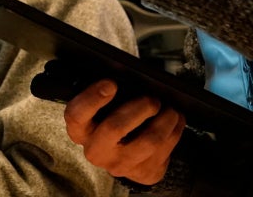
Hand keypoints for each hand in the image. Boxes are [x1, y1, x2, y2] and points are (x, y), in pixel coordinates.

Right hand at [64, 80, 185, 184]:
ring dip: (165, 120)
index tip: (111, 84)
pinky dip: (175, 131)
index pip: (77, 115)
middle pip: (115, 127)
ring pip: (148, 141)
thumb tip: (134, 78)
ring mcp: (120, 165)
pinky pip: (165, 150)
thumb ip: (111, 91)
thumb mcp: (107, 104)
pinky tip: (175, 121)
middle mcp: (96, 151)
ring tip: (171, 109)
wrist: (127, 151)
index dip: (92, 98)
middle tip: (153, 99)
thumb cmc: (116, 116)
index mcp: (81, 129)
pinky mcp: (143, 173)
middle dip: (140, 108)